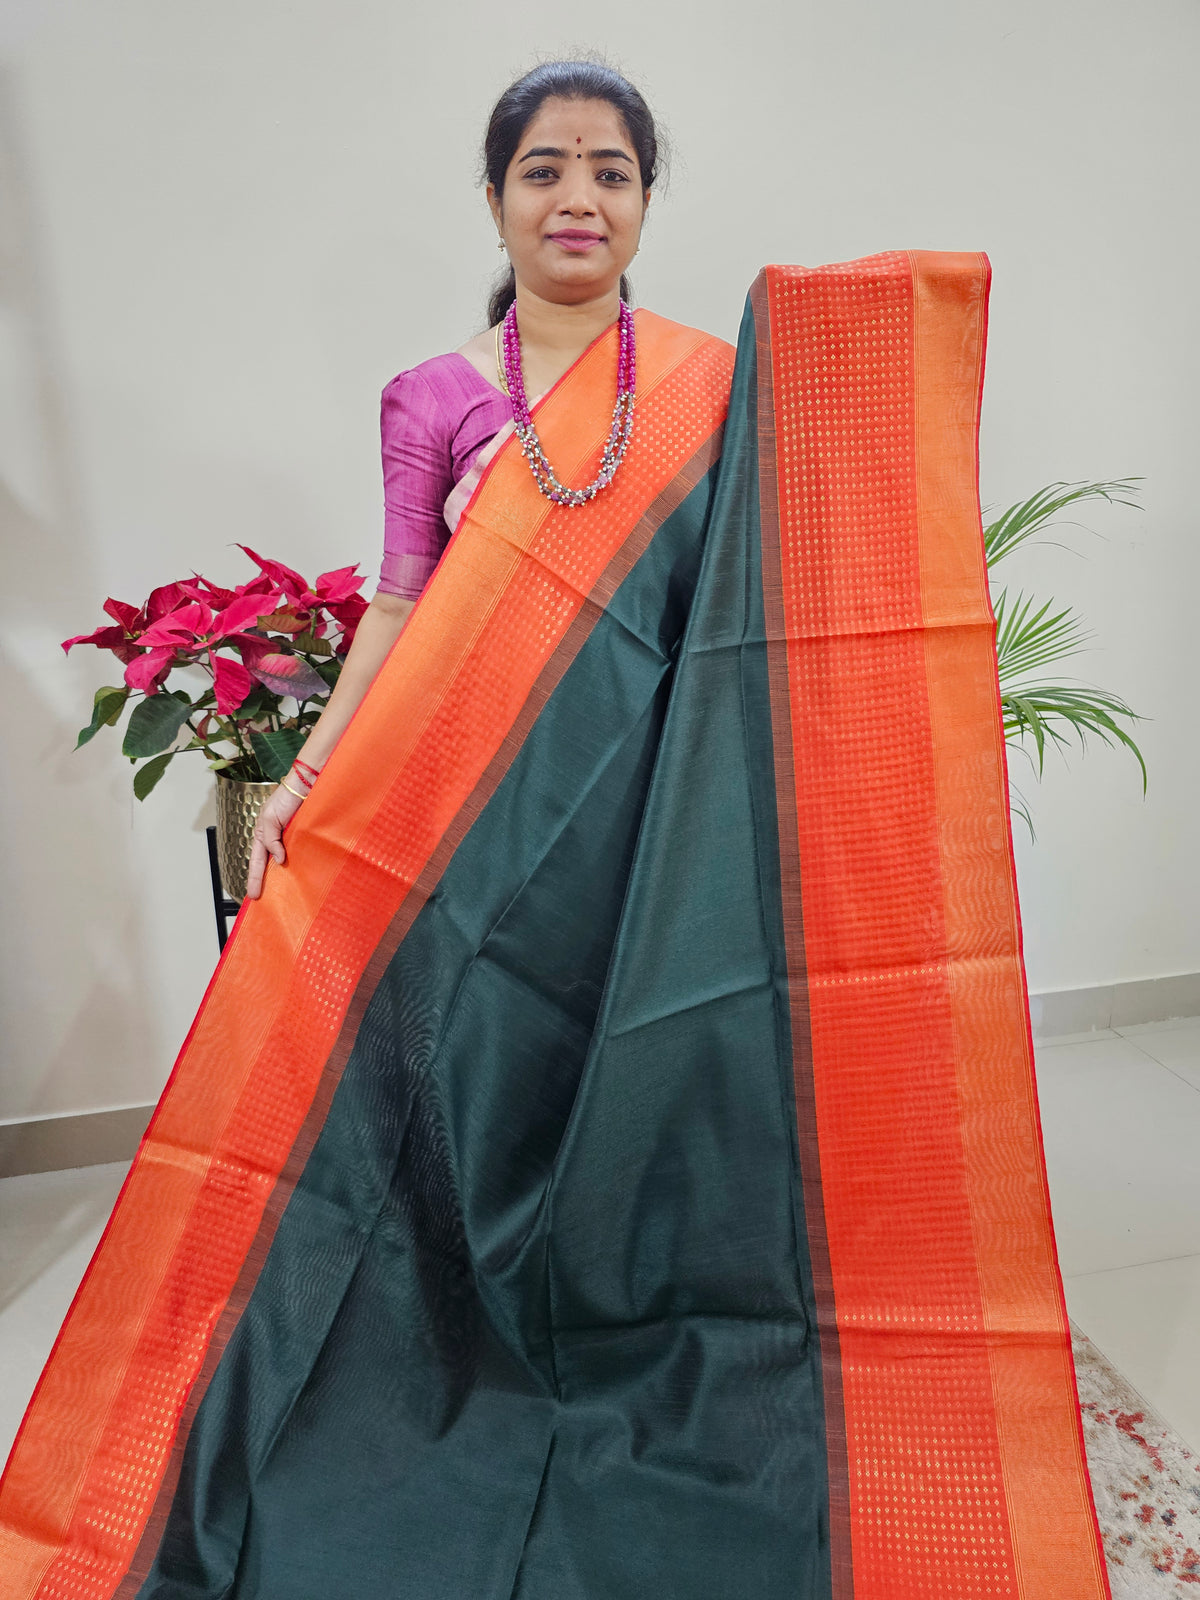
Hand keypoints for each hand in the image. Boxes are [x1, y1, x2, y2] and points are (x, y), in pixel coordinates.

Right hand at [244, 781, 306, 899]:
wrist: (306, 787)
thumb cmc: (285, 798)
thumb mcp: (270, 818)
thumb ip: (271, 840)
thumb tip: (279, 860)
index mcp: (262, 835)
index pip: (257, 862)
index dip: (255, 878)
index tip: (252, 894)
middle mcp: (274, 840)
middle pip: (267, 865)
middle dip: (264, 882)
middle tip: (262, 899)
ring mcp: (288, 840)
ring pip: (282, 863)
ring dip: (281, 876)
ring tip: (280, 894)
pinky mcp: (302, 838)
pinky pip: (298, 856)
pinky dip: (297, 866)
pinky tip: (298, 877)